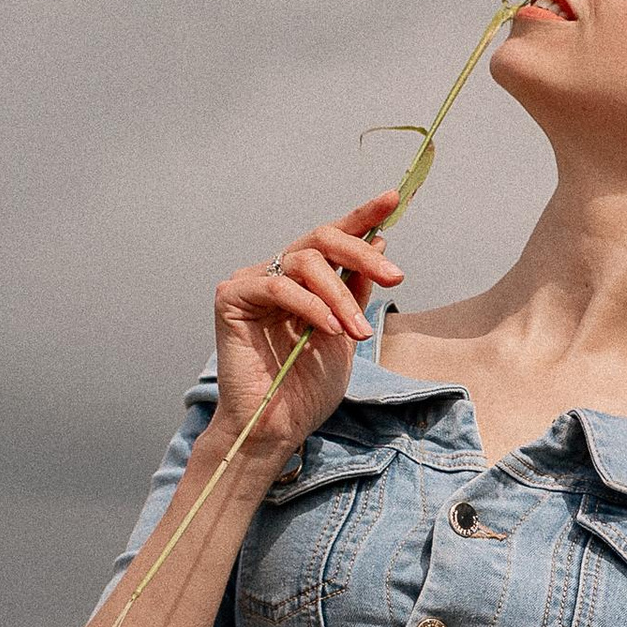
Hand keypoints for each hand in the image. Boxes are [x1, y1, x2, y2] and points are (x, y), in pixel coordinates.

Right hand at [212, 191, 406, 456]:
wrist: (276, 427)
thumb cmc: (306, 388)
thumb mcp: (347, 333)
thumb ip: (358, 290)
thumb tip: (380, 242)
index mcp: (303, 281)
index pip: (334, 239)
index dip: (363, 216)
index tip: (394, 198)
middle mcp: (276, 274)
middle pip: (322, 241)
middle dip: (363, 254)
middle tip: (395, 277)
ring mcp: (252, 283)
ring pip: (305, 262)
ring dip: (341, 296)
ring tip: (357, 332)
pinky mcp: (231, 298)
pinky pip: (279, 286)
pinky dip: (310, 306)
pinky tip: (329, 330)